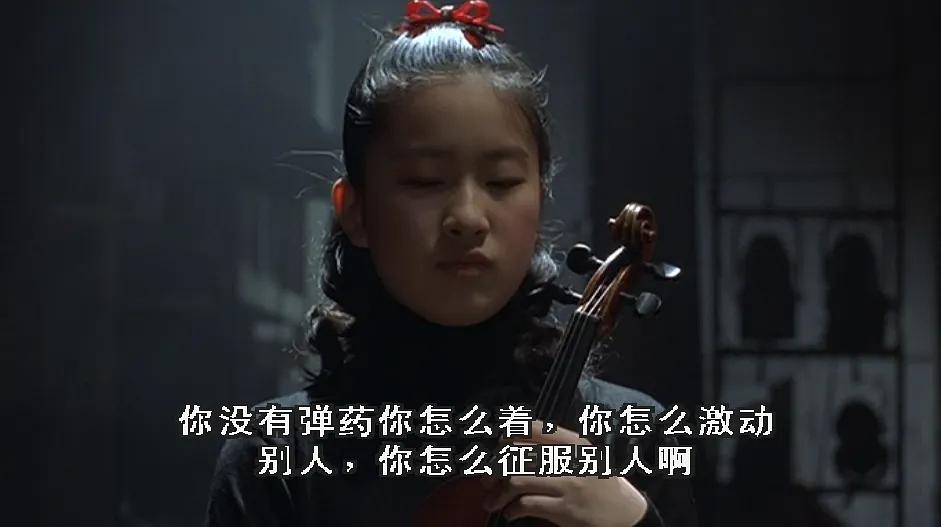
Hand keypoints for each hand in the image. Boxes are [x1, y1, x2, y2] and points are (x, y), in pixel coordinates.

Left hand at [481, 420, 648, 525]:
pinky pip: (527, 504)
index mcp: (573, 442)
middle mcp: (570, 458)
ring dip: (498, 492)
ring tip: (493, 501)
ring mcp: (568, 484)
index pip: (533, 427)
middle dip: (495, 468)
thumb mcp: (583, 456)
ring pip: (518, 479)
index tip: (498, 449)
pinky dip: (512, 509)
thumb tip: (510, 447)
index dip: (508, 437)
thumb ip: (553, 448)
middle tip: (487, 480)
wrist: (627, 513)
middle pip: (518, 454)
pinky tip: (511, 513)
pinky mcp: (566, 509)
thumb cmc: (599, 483)